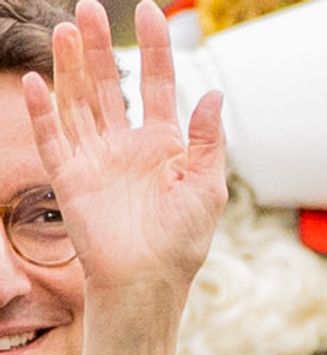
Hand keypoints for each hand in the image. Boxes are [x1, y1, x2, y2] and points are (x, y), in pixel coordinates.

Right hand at [21, 0, 225, 295]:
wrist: (149, 282)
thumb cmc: (183, 242)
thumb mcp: (206, 187)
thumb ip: (206, 140)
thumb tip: (213, 93)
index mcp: (165, 147)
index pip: (157, 86)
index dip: (153, 50)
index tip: (149, 12)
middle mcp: (128, 147)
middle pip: (109, 85)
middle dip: (99, 47)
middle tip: (89, 9)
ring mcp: (97, 159)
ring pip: (79, 101)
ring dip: (71, 67)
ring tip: (64, 29)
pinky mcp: (71, 178)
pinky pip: (53, 138)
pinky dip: (44, 111)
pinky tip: (39, 82)